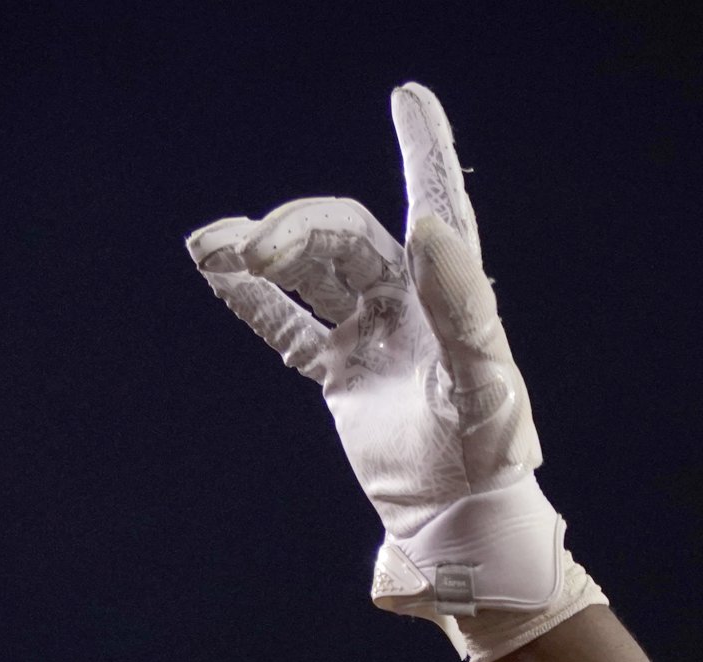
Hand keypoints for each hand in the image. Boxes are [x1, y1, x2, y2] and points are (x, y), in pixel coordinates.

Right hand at [185, 83, 596, 661]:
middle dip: (294, 231)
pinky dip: (255, 300)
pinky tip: (216, 267)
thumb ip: (461, 303)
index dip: (425, 150)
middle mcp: (412, 306)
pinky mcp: (344, 377)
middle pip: (344, 239)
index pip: (438, 206)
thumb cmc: (491, 458)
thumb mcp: (484, 381)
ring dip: (262, 253)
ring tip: (211, 244)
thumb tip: (428, 227)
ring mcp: (374, 338)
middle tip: (252, 248)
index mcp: (453, 298)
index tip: (411, 96)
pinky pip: (291, 326)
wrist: (464, 524)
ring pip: (310, 273)